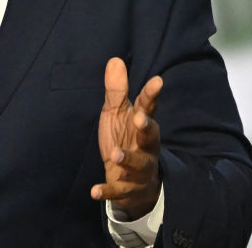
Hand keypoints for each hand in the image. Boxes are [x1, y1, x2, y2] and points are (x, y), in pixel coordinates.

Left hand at [90, 57, 161, 218]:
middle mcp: (146, 147)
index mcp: (142, 125)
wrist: (133, 181)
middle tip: (140, 118)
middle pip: (151, 137)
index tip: (157, 80)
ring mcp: (138, 169)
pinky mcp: (127, 189)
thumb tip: (115, 59)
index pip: (149, 107)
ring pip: (138, 165)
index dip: (152, 94)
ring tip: (115, 154)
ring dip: (128, 160)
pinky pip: (118, 191)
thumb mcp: (117, 114)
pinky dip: (107, 191)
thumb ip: (116, 90)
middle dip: (147, 128)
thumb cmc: (125, 139)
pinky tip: (93, 191)